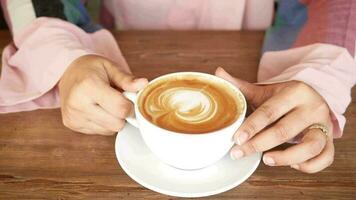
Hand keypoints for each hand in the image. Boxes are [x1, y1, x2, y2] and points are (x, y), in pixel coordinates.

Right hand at [59, 55, 147, 134]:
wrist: (68, 73)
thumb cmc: (91, 69)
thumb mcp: (110, 67)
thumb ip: (127, 79)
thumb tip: (144, 84)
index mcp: (88, 86)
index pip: (120, 108)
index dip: (131, 106)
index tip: (130, 99)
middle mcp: (78, 104)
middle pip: (116, 123)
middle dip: (123, 114)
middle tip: (119, 100)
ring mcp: (73, 116)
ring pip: (109, 130)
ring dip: (114, 119)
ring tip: (107, 103)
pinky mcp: (72, 125)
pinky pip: (100, 131)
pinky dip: (104, 123)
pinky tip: (98, 109)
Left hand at [215, 67, 334, 172]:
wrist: (311, 99)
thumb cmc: (282, 99)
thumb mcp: (264, 91)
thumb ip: (241, 86)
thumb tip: (218, 73)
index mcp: (294, 92)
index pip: (270, 111)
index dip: (252, 126)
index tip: (236, 139)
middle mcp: (312, 107)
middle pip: (285, 130)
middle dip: (258, 144)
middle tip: (238, 153)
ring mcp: (324, 125)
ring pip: (311, 146)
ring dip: (286, 158)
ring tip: (266, 160)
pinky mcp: (330, 140)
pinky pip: (326, 158)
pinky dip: (309, 166)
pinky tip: (292, 164)